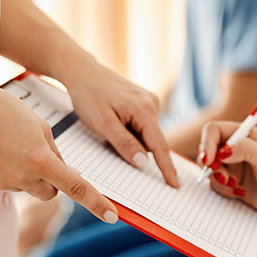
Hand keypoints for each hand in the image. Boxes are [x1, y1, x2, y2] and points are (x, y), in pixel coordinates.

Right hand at [0, 83, 119, 222]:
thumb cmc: (3, 109)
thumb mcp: (40, 126)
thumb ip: (54, 152)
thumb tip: (61, 173)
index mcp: (41, 160)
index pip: (76, 187)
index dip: (96, 203)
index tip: (112, 217)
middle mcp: (22, 176)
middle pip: (51, 192)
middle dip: (53, 180)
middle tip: (40, 156)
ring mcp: (1, 183)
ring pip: (27, 187)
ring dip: (27, 174)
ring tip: (10, 145)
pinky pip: (6, 183)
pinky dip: (6, 171)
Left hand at [62, 61, 178, 186]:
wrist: (82, 72)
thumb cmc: (89, 95)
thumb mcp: (103, 123)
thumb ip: (124, 143)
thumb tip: (143, 162)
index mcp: (144, 109)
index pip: (159, 146)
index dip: (167, 168)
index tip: (175, 185)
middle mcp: (152, 104)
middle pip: (152, 140)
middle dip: (140, 152)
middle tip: (116, 149)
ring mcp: (148, 102)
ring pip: (146, 134)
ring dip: (132, 141)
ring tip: (107, 130)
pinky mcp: (143, 102)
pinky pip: (141, 126)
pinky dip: (131, 133)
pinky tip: (114, 124)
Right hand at [199, 122, 256, 226]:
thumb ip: (245, 150)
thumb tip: (222, 150)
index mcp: (246, 135)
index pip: (215, 130)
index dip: (207, 143)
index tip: (209, 161)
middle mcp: (238, 148)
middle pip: (208, 150)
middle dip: (212, 165)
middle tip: (224, 178)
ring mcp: (234, 166)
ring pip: (209, 169)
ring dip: (218, 180)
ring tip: (236, 186)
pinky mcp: (233, 183)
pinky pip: (215, 184)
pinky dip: (224, 190)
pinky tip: (240, 193)